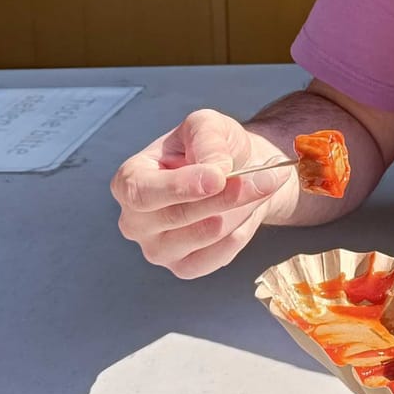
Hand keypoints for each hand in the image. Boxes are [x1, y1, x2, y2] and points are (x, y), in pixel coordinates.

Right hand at [112, 109, 293, 278]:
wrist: (239, 171)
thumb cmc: (213, 147)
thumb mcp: (208, 125)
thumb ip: (208, 140)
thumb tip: (217, 169)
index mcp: (130, 180)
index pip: (140, 192)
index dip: (178, 187)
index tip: (218, 177)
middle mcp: (135, 221)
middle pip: (175, 216)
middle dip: (222, 196)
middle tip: (263, 178)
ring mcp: (157, 249)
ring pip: (203, 235)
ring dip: (241, 209)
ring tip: (263, 184)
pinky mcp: (184, 268)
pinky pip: (216, 257)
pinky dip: (240, 232)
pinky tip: (248, 211)